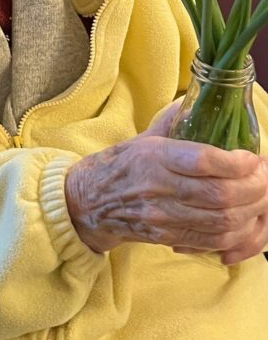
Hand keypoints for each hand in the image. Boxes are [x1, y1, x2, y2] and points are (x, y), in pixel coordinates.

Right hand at [65, 109, 267, 262]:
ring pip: (222, 222)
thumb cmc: (121, 164)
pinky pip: (213, 241)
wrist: (89, 201)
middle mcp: (159, 188)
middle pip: (220, 195)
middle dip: (255, 188)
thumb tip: (200, 98)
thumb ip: (175, 120)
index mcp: (154, 156)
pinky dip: (237, 232)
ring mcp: (164, 217)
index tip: (252, 157)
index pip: (202, 160)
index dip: (236, 162)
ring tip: (261, 196)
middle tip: (265, 177)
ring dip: (252, 211)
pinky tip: (245, 218)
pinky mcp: (168, 237)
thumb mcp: (144, 136)